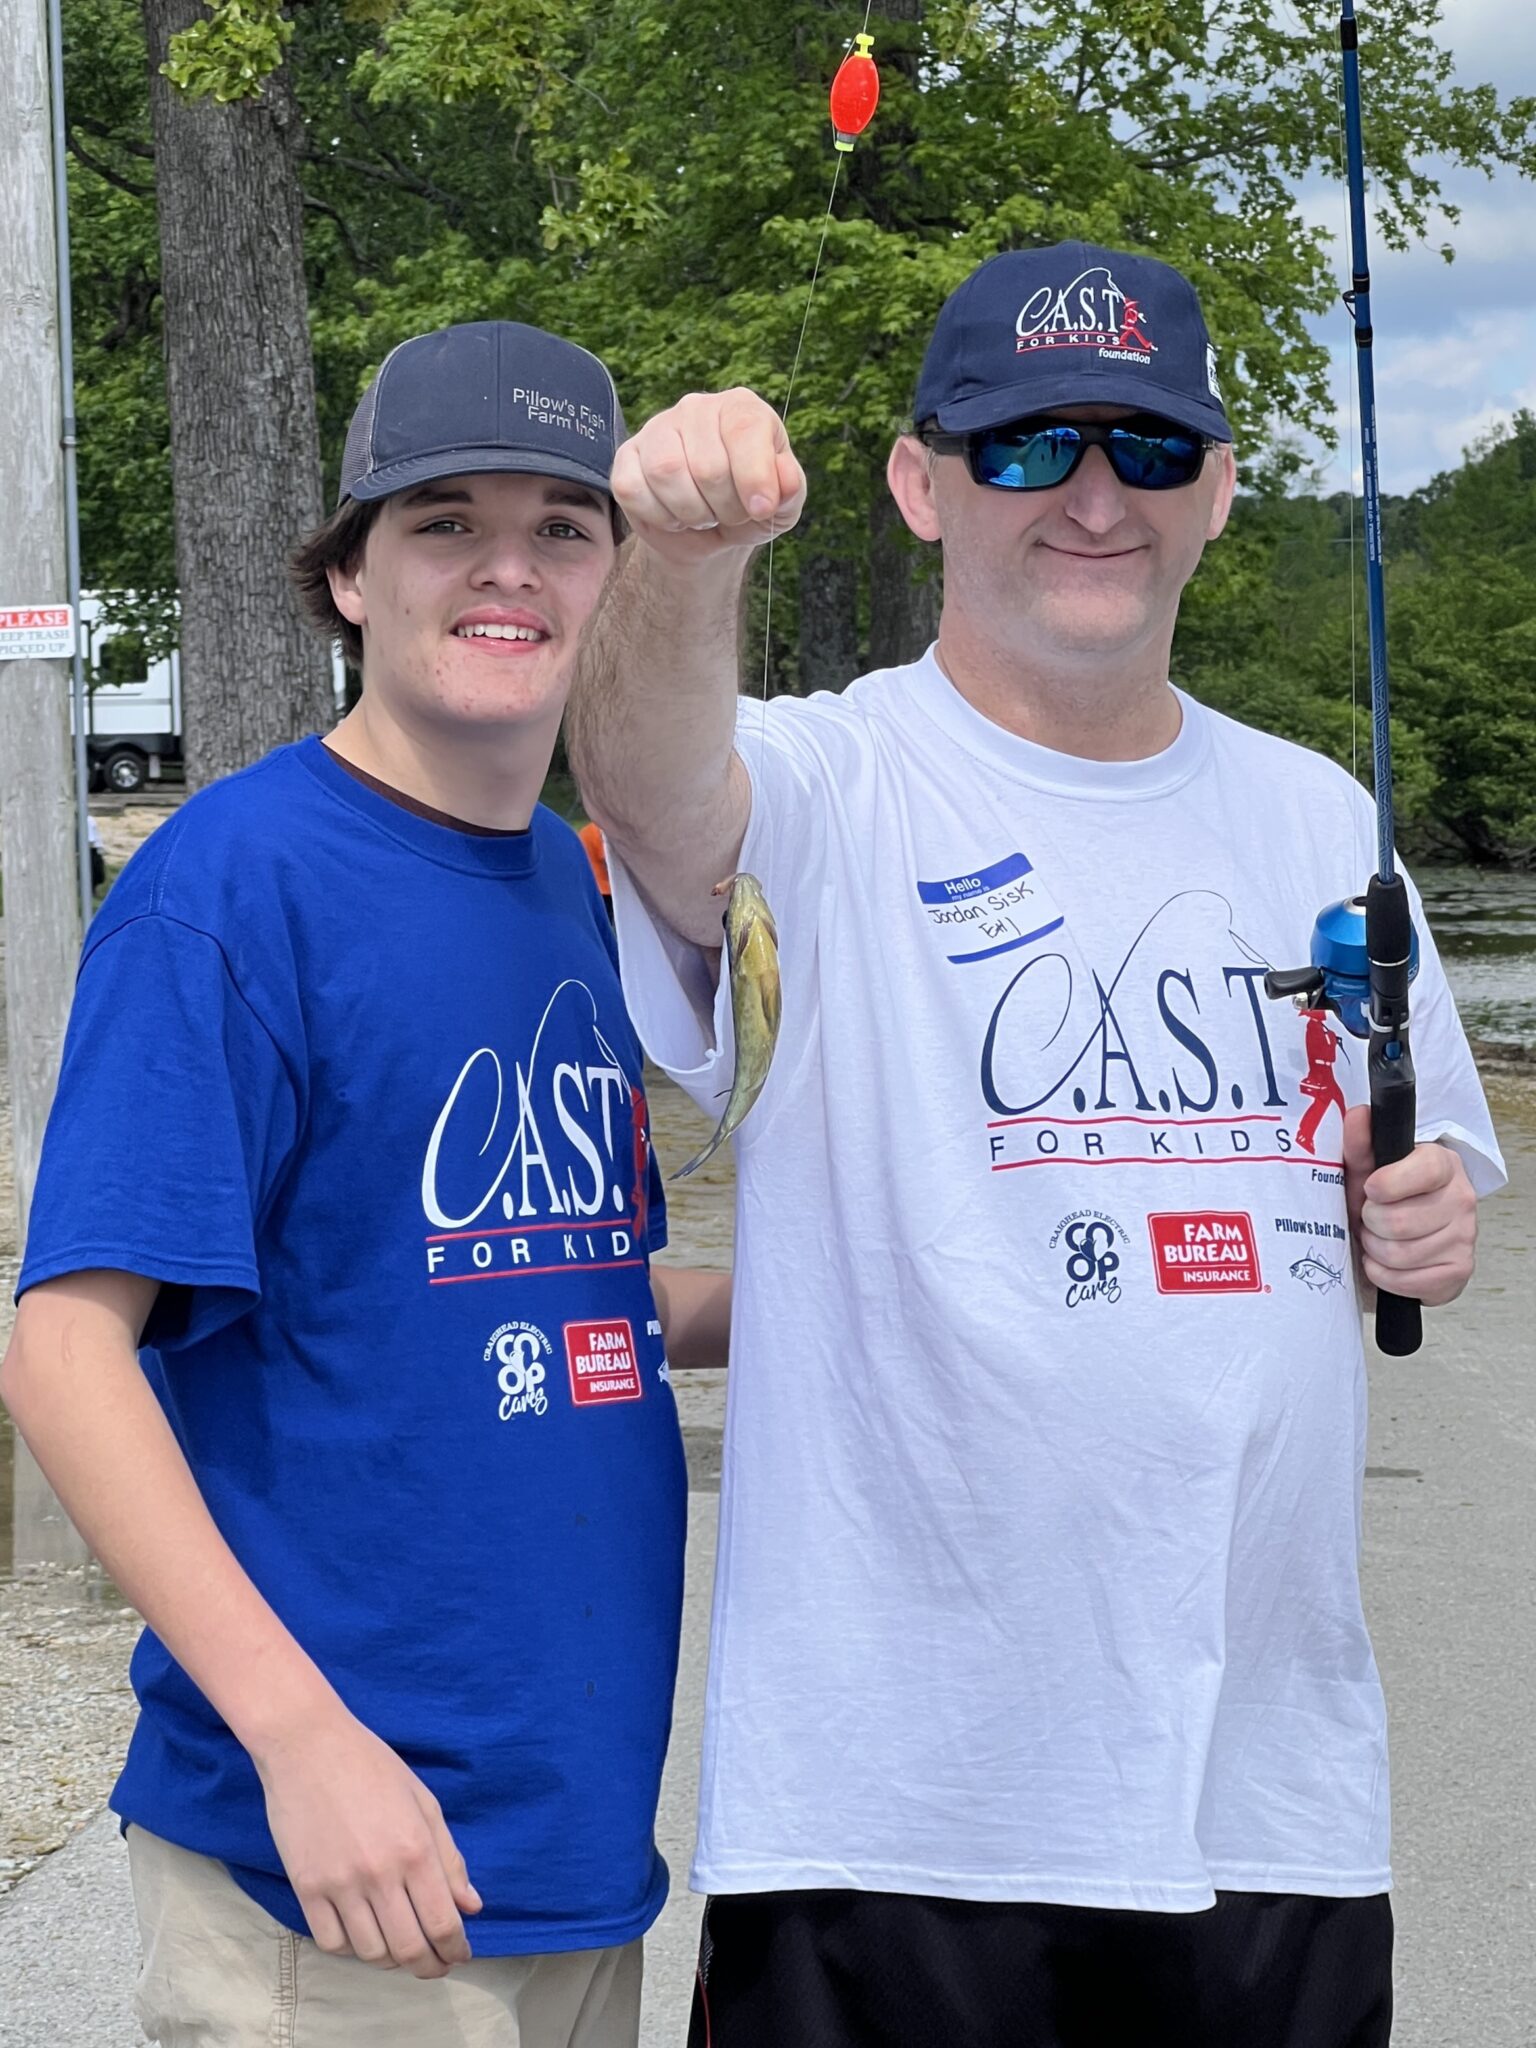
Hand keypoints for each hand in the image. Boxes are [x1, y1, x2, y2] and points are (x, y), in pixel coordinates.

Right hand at [252, 1701, 480, 1977]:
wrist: (308, 1745)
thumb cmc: (371, 1765)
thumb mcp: (423, 1802)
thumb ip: (449, 1858)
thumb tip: (471, 1906)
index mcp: (416, 1849)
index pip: (443, 1923)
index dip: (455, 1949)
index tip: (459, 1954)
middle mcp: (380, 1874)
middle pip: (409, 1949)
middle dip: (429, 1966)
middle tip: (434, 1965)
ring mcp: (340, 1884)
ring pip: (371, 1953)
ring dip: (391, 1960)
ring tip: (400, 1948)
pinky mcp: (306, 1888)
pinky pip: (331, 1942)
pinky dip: (351, 1949)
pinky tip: (362, 1935)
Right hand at [611, 388, 806, 565]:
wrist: (709, 532)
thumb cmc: (748, 507)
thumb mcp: (782, 505)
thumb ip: (790, 490)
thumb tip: (785, 481)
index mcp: (741, 408)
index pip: (745, 430)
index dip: (755, 477)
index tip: (761, 510)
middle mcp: (697, 409)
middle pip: (707, 464)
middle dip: (724, 507)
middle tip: (730, 515)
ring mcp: (658, 429)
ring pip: (666, 473)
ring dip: (691, 512)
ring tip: (703, 515)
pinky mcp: (627, 457)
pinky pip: (632, 488)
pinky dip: (659, 517)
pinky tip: (674, 517)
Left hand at [1343, 1105, 1477, 1306]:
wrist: (1393, 1241)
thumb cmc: (1380, 1201)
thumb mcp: (1363, 1170)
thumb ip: (1360, 1145)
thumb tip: (1358, 1116)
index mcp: (1443, 1164)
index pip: (1425, 1170)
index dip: (1389, 1184)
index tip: (1371, 1188)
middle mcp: (1462, 1198)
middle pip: (1401, 1221)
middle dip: (1371, 1223)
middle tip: (1370, 1218)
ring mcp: (1465, 1236)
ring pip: (1400, 1253)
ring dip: (1374, 1249)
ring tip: (1376, 1238)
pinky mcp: (1459, 1270)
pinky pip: (1407, 1280)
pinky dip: (1383, 1275)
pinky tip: (1384, 1262)